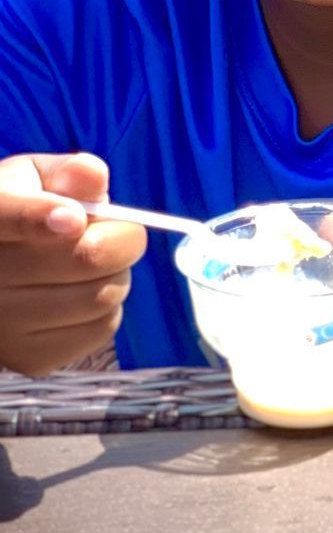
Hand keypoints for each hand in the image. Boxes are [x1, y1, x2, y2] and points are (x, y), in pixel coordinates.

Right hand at [0, 153, 145, 375]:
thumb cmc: (20, 215)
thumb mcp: (32, 181)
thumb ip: (64, 174)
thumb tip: (92, 174)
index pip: (6, 218)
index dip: (41, 217)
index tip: (71, 218)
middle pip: (87, 257)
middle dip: (120, 239)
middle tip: (112, 233)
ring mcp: (4, 326)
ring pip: (102, 295)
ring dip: (115, 274)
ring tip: (89, 265)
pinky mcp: (31, 358)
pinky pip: (102, 328)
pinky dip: (106, 308)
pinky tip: (78, 295)